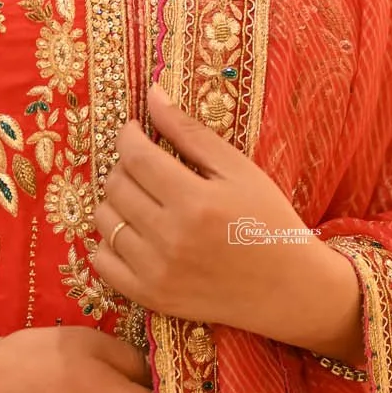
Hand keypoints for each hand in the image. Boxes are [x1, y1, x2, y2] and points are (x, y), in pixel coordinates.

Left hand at [85, 81, 364, 365]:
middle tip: (145, 165)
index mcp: (195, 202)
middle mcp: (171, 239)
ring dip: (115, 202)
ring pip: (104, 222)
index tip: (135, 130)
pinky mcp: (152, 297)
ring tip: (140, 198)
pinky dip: (106, 243)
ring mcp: (158, 272)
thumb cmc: (269, 220)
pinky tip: (131, 231)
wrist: (289, 287)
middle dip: (124, 166)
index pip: (135, 157)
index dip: (128, 136)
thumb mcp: (239, 170)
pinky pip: (102, 263)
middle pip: (116, 187)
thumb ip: (192, 133)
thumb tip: (152, 95)